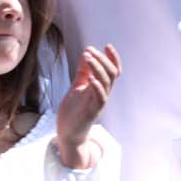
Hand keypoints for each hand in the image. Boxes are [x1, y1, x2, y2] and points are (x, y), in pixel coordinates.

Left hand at [55, 44, 121, 169]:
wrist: (67, 134)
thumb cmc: (72, 112)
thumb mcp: (76, 87)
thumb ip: (82, 72)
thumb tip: (86, 53)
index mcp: (100, 88)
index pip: (113, 71)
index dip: (113, 58)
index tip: (107, 46)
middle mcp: (103, 94)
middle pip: (112, 74)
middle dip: (103, 60)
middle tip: (90, 51)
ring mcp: (98, 103)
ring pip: (106, 83)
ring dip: (98, 68)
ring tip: (89, 58)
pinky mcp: (92, 112)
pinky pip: (100, 99)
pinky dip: (97, 87)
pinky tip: (91, 79)